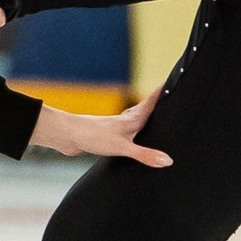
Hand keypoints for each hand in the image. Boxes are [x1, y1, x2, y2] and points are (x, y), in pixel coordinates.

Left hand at [30, 91, 170, 166]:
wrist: (68, 136)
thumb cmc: (93, 136)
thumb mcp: (123, 148)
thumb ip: (145, 155)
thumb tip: (168, 160)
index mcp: (132, 119)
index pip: (152, 102)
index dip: (162, 91)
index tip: (173, 80)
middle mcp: (125, 120)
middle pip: (145, 109)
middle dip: (156, 103)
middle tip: (167, 96)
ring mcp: (116, 127)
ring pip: (135, 120)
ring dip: (145, 117)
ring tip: (154, 116)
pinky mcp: (107, 136)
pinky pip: (126, 132)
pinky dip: (134, 131)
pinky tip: (132, 137)